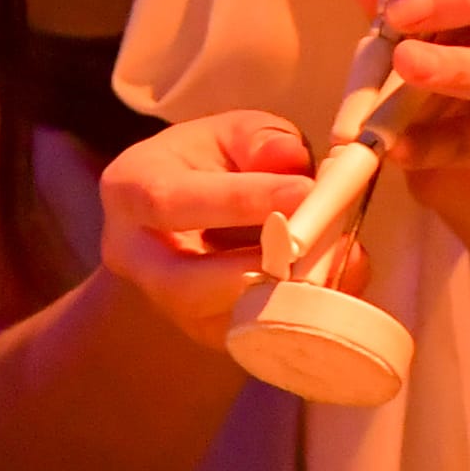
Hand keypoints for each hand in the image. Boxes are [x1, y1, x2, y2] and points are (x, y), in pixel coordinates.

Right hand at [98, 112, 316, 351]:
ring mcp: (169, 306)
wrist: (184, 219)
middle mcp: (136, 259)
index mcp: (129, 191)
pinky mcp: (207, 334)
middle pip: (185, 286)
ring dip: (287, 297)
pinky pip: (253, 337)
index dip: (240, 200)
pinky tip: (335, 280)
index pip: (173, 202)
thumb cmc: (207, 165)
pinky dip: (300, 313)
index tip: (304, 190)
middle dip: (258, 269)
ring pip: (224, 321)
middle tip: (322, 243)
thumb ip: (259, 138)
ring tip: (340, 258)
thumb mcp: (229, 132)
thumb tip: (287, 158)